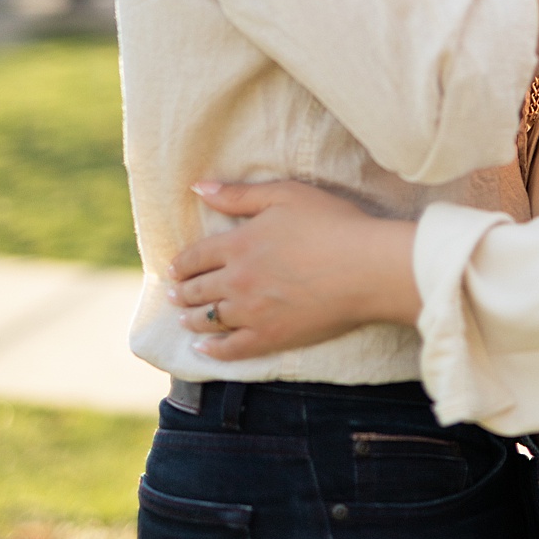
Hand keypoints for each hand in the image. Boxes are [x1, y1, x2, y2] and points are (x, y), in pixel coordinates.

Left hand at [167, 180, 419, 362]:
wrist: (365, 267)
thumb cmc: (331, 223)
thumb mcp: (285, 195)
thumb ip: (239, 194)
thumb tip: (197, 188)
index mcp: (239, 244)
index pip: (196, 256)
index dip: (181, 263)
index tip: (173, 269)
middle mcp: (238, 281)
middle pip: (197, 290)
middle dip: (182, 292)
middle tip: (174, 295)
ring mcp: (252, 313)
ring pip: (209, 319)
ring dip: (192, 319)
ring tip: (185, 318)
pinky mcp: (271, 337)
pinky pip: (231, 349)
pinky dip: (212, 350)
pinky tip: (204, 349)